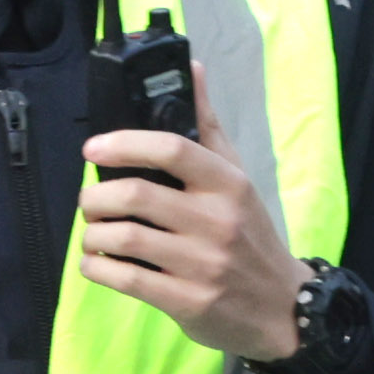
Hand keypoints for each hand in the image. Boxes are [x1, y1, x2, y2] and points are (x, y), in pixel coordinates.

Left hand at [73, 127, 309, 363]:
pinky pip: (126, 279)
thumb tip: (190, 67)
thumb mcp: (237, 179)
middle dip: (95, 199)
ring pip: (124, 237)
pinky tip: (97, 264)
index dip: (124, 143)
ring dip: (93, 235)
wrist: (282, 306)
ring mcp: (203, 264)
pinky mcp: (189, 301)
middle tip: (90, 205)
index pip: (172, 149)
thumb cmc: (250, 236)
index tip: (94, 149)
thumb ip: (207, 126)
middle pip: (135, 195)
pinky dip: (98, 268)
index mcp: (228, 184)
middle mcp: (218, 221)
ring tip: (94, 235)